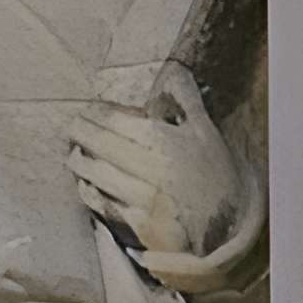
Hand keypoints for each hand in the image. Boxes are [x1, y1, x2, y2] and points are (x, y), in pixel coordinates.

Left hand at [68, 69, 240, 260]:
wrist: (230, 231)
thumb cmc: (217, 178)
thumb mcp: (207, 135)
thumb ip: (186, 102)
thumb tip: (174, 71)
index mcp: (167, 142)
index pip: (116, 120)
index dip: (96, 113)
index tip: (87, 110)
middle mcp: (152, 169)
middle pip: (100, 144)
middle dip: (80, 132)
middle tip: (72, 126)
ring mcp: (144, 198)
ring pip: (96, 173)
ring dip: (79, 162)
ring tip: (74, 154)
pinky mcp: (140, 224)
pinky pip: (103, 203)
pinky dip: (89, 191)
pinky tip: (85, 184)